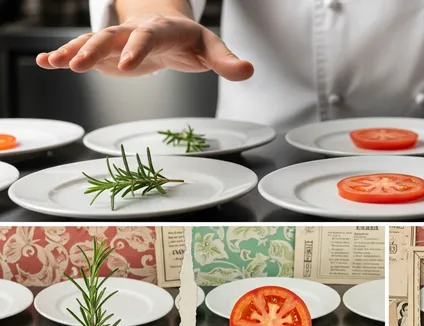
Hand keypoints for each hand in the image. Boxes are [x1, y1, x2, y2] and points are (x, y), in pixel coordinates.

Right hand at [36, 13, 253, 80]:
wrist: (172, 30)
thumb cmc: (193, 42)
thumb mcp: (212, 50)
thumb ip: (227, 62)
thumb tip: (249, 71)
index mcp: (163, 30)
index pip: (149, 37)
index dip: (137, 49)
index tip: (126, 66)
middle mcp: (136, 31)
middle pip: (114, 37)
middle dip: (95, 49)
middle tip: (79, 66)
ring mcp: (118, 40)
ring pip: (93, 42)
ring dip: (73, 52)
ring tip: (54, 63)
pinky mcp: (107, 52)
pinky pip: (83, 51)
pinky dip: (64, 56)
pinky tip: (45, 62)